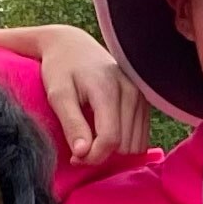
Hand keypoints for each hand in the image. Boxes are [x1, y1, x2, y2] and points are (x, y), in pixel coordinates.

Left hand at [38, 30, 139, 168]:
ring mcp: (141, 96)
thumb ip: (71, 124)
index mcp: (108, 89)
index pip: (110, 139)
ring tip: (91, 141)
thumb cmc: (61, 68)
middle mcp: (131, 91)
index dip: (93, 156)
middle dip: (101, 154)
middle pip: (124, 145)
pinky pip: (140, 137)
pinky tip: (105, 134)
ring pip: (135, 144)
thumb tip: (83, 154)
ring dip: (113, 151)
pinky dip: (123, 143)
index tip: (74, 157)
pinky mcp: (145, 101)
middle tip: (80, 147)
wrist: (73, 45)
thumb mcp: (57, 95)